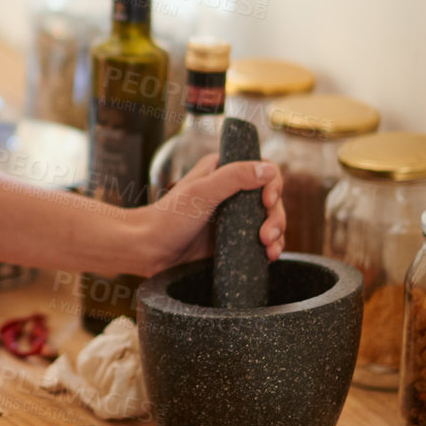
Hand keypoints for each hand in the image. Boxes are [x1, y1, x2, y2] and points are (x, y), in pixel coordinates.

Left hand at [130, 155, 284, 277]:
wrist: (148, 250)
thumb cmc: (168, 218)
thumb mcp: (202, 193)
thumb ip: (234, 177)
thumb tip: (268, 169)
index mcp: (222, 170)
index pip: (262, 168)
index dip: (272, 184)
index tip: (267, 202)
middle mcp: (230, 191)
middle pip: (270, 198)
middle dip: (276, 217)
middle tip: (267, 235)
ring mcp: (232, 217)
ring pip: (268, 220)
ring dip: (277, 234)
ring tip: (269, 250)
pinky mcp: (231, 239)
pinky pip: (258, 241)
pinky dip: (269, 248)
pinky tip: (269, 257)